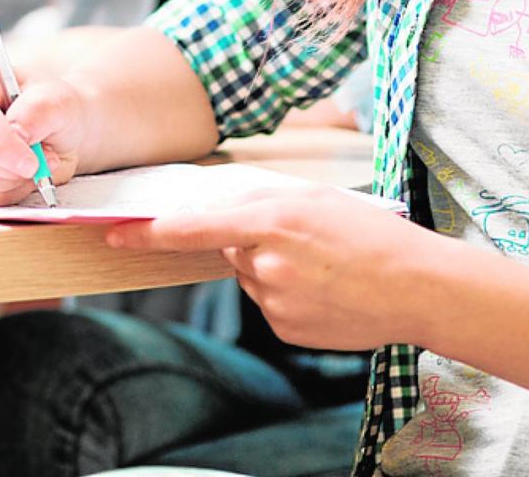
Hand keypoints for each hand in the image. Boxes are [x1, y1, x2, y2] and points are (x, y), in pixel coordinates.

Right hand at [0, 64, 87, 205]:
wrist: (58, 128)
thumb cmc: (53, 106)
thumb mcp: (59, 99)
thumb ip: (40, 110)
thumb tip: (18, 134)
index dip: (0, 143)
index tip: (31, 162)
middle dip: (8, 166)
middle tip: (44, 162)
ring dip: (12, 180)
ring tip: (39, 162)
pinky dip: (8, 191)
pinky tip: (24, 174)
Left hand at [106, 187, 432, 350]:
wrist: (414, 286)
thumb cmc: (368, 232)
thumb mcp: (314, 197)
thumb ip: (261, 201)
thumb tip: (221, 216)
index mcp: (272, 221)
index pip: (193, 227)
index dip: (149, 232)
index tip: (114, 234)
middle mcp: (265, 264)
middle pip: (230, 247)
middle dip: (251, 238)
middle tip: (301, 236)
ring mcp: (275, 302)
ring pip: (250, 276)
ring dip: (271, 266)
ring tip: (321, 263)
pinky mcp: (285, 330)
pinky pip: (269, 304)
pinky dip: (287, 293)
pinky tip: (322, 288)